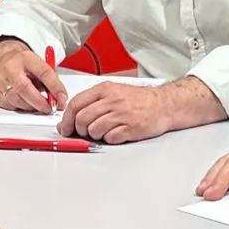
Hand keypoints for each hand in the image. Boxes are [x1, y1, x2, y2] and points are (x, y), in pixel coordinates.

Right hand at [0, 40, 66, 111]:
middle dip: (40, 102)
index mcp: (25, 58)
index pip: (43, 73)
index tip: (62, 99)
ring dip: (31, 107)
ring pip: (16, 99)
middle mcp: (10, 68)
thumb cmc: (21, 62)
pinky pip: (9, 105)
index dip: (55, 88)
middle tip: (50, 108)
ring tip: (39, 106)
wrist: (0, 57)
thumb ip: (49, 80)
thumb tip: (59, 99)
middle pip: (25, 88)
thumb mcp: (37, 64)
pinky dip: (20, 107)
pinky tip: (25, 104)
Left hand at [59, 78, 216, 143]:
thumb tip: (70, 118)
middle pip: (82, 119)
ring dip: (95, 135)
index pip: (76, 104)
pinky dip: (109, 139)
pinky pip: (110, 138)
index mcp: (105, 90)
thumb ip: (92, 102)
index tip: (65, 128)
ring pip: (94, 129)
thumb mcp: (113, 92)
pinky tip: (116, 133)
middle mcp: (112, 100)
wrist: (163, 104)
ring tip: (104, 131)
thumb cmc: (137, 100)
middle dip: (80, 129)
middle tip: (85, 132)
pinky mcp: (131, 128)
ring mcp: (122, 114)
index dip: (67, 119)